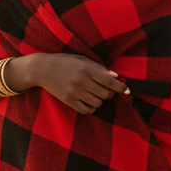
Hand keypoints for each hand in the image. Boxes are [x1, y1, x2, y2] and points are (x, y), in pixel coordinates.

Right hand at [12, 53, 128, 113]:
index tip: (127, 91)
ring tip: (95, 94)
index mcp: (86, 68)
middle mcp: (81, 80)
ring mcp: (74, 92)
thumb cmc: (65, 62)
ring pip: (97, 103)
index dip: (120, 87)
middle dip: (109, 93)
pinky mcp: (68, 100)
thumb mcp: (82, 59)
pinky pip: (86, 110)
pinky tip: (89, 102)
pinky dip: (91, 108)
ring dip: (100, 100)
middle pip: (105, 94)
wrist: (42, 69)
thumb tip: (116, 76)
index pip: (109, 81)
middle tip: (105, 90)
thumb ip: (99, 68)